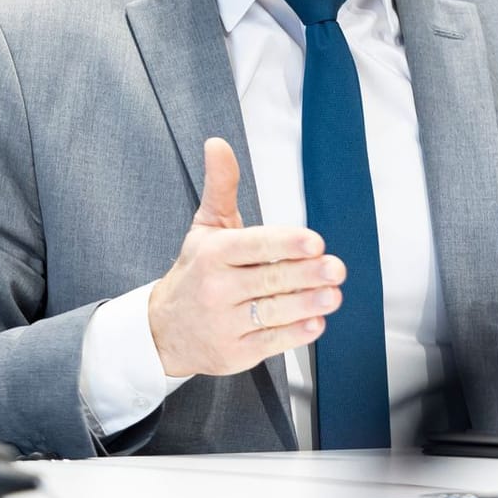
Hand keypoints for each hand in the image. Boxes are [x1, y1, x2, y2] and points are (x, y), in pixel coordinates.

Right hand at [148, 138, 346, 376]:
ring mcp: (224, 324)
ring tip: (333, 295)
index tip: (315, 242)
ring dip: (306, 305)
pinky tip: (315, 323)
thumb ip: (220, 187)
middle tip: (336, 268)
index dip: (285, 244)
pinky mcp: (234, 353)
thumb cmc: (194, 273)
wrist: (161, 331)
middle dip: (306, 274)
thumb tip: (218, 144)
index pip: (253, 246)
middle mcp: (216, 289)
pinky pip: (270, 342)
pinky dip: (295, 334)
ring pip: (272, 312)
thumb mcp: (205, 228)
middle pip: (268, 279)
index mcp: (213, 254)